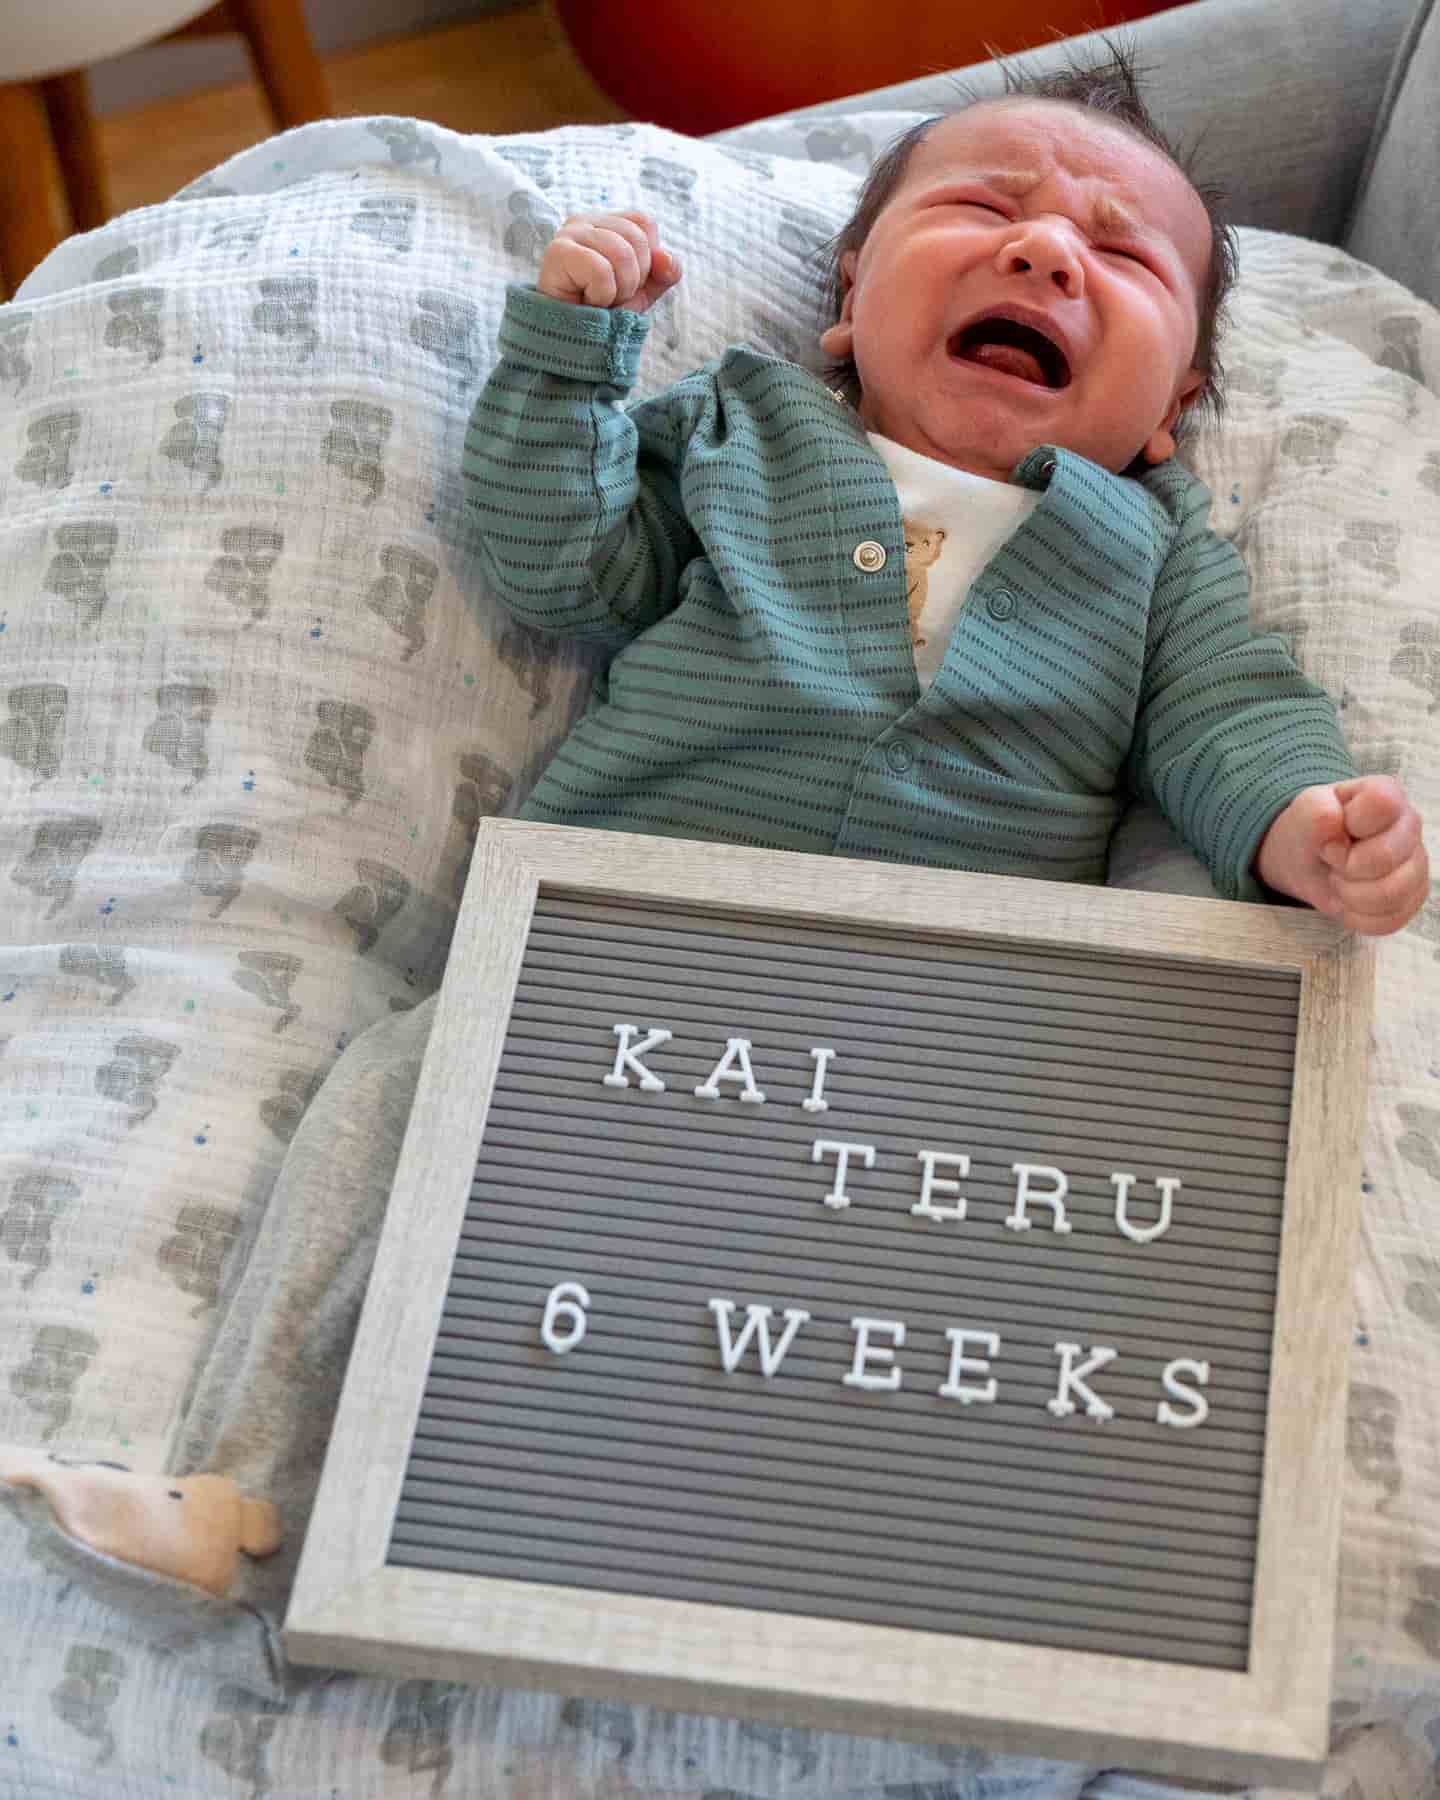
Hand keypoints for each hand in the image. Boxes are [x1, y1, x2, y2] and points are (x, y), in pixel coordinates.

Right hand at [537, 210, 681, 310]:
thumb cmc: (602, 312)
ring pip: (622, 254)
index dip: (648, 260)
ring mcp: (569, 233)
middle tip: (610, 295)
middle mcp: (585, 221)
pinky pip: (601, 270)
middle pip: (637, 238)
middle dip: (634, 278)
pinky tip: (586, 301)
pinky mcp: (557, 252)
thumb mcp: (643, 291)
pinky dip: (602, 295)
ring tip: (599, 299)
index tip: (625, 282)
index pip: (645, 224)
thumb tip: (668, 260)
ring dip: (619, 290)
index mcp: (606, 223)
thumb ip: (663, 272)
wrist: (573, 341)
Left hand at [1255, 776, 1428, 934]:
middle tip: (1331, 862)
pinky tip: (1347, 901)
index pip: (1382, 806)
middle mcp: (1410, 827)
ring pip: (1392, 895)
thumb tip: (1334, 819)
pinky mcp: (1412, 898)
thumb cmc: (1312, 829)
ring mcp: (1416, 864)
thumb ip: (1315, 810)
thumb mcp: (1304, 811)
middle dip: (1344, 867)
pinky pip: (1389, 920)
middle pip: (1385, 858)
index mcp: (1387, 795)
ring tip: (1339, 881)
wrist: (1309, 858)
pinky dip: (1356, 917)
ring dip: (1350, 895)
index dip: (1348, 827)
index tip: (1331, 835)